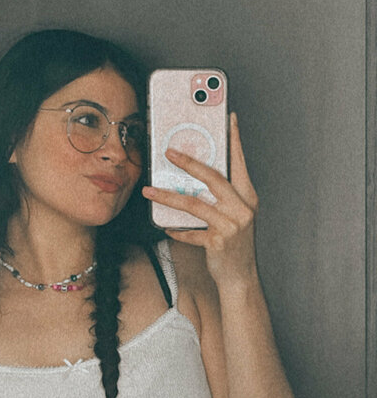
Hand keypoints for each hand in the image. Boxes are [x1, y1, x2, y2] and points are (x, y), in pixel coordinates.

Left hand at [142, 112, 258, 285]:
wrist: (240, 278)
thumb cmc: (234, 244)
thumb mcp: (234, 216)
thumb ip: (221, 197)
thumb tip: (194, 177)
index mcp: (247, 197)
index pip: (239, 163)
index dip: (234, 140)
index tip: (228, 119)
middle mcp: (242, 208)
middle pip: (213, 178)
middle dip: (190, 162)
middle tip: (169, 152)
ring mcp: (232, 226)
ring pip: (194, 204)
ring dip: (168, 196)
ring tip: (149, 190)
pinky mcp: (218, 243)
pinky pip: (190, 232)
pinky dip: (176, 230)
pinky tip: (164, 226)